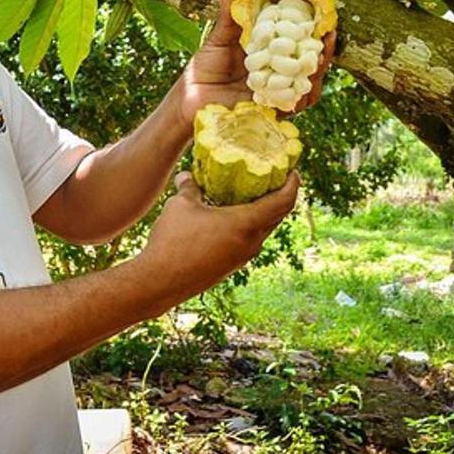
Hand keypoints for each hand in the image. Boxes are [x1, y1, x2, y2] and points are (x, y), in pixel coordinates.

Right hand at [140, 170, 299, 307]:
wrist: (160, 282)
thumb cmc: (173, 241)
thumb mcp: (181, 205)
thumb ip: (189, 187)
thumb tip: (187, 174)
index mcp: (247, 224)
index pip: (283, 201)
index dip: (293, 183)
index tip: (293, 170)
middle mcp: (252, 242)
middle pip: (278, 215)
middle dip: (280, 195)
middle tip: (272, 176)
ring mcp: (243, 257)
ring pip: (264, 229)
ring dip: (263, 211)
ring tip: (250, 193)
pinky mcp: (231, 265)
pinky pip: (249, 240)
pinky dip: (249, 224)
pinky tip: (230, 216)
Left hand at [174, 0, 335, 128]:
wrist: (192, 98)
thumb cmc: (205, 68)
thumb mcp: (218, 41)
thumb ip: (228, 19)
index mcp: (270, 52)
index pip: (298, 41)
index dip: (313, 30)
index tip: (323, 17)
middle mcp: (278, 72)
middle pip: (309, 63)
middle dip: (323, 51)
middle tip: (328, 36)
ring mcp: (277, 92)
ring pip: (307, 85)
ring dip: (316, 73)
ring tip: (318, 59)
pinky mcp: (272, 110)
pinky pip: (294, 105)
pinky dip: (301, 96)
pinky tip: (304, 86)